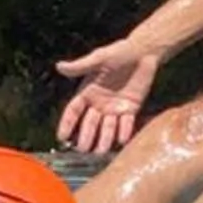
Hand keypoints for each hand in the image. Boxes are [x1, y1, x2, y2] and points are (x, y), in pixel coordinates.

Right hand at [55, 38, 159, 156]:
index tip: (61, 137)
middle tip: (82, 150)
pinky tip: (121, 140)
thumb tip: (59, 66)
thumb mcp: (99, 58)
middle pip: (89, 123)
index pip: (74, 110)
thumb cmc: (119, 51)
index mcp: (88, 91)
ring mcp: (115, 107)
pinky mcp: (131, 108)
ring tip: (100, 152)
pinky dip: (124, 131)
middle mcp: (99, 102)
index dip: (67, 123)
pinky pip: (126, 123)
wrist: (144, 52)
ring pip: (107, 127)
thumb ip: (81, 66)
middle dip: (86, 136)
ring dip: (104, 139)